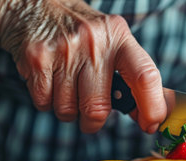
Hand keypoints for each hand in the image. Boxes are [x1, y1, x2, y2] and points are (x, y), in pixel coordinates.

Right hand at [0, 0, 165, 133]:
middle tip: (92, 114)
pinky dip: (48, 102)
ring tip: (67, 87)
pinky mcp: (37, 59)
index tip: (150, 124)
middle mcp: (94, 42)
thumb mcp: (112, 42)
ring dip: (69, 111)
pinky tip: (50, 81)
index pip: (145, 77)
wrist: (33, 6)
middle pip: (99, 107)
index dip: (152, 107)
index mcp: (119, 37)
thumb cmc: (82, 33)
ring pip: (69, 111)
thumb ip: (133, 76)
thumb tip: (150, 116)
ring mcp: (64, 50)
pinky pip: (45, 104)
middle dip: (94, 121)